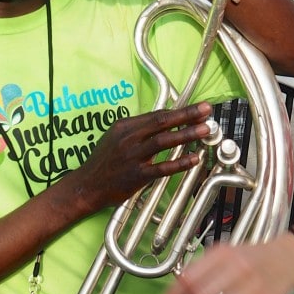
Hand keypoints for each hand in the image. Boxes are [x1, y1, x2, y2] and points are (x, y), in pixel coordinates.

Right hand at [64, 102, 214, 213]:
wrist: (87, 185)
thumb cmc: (104, 161)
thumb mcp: (116, 137)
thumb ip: (137, 129)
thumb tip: (162, 121)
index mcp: (125, 126)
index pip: (157, 115)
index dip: (179, 110)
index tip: (196, 108)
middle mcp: (129, 138)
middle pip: (162, 122)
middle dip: (187, 115)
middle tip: (206, 110)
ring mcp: (133, 156)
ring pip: (164, 141)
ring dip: (187, 134)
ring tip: (205, 129)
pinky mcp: (137, 175)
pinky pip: (162, 167)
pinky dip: (179, 162)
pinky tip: (193, 158)